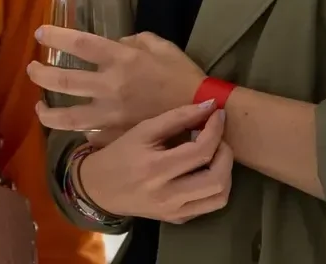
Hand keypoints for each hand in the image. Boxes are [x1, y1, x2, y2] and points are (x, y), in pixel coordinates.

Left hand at [28, 27, 205, 134]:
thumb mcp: (161, 46)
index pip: (80, 44)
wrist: (204, 115)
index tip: (40, 33)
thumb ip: (134, 40)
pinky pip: (91, 135)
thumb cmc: (183, 75)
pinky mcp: (117, 135)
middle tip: (32, 69)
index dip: (56, 37)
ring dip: (48, 111)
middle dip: (40, 73)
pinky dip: (82, 133)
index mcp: (121, 59)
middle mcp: (110, 86)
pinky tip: (76, 130)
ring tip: (39, 107)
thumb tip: (116, 42)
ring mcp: (111, 114)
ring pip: (68, 116)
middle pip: (64, 80)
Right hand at [78, 101, 232, 223]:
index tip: (219, 114)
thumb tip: (210, 105)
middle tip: (218, 138)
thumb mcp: (143, 130)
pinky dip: (216, 186)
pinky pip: (210, 205)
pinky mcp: (178, 219)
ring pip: (220, 196)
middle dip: (226, 153)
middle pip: (217, 178)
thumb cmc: (120, 154)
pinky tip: (204, 171)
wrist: (99, 189)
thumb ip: (177, 117)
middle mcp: (168, 195)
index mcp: (156, 168)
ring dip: (225, 171)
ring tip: (215, 155)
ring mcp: (174, 211)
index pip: (200, 151)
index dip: (216, 130)